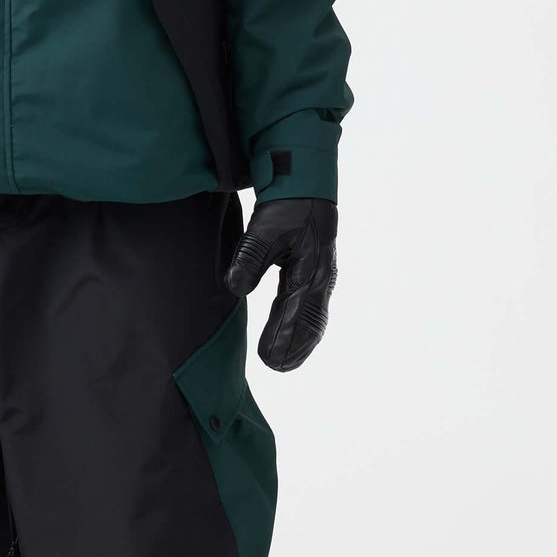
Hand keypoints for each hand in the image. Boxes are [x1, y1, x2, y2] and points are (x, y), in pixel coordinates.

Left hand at [224, 197, 337, 371]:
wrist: (306, 188)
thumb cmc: (285, 209)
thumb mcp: (263, 231)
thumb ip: (249, 260)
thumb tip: (235, 289)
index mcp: (308, 270)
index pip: (295, 312)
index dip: (282, 337)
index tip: (268, 359)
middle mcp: (320, 279)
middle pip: (310, 322)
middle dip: (294, 347)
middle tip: (275, 368)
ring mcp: (321, 279)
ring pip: (314, 320)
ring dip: (301, 343)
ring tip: (284, 365)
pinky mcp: (317, 277)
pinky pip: (314, 311)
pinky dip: (305, 330)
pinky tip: (295, 342)